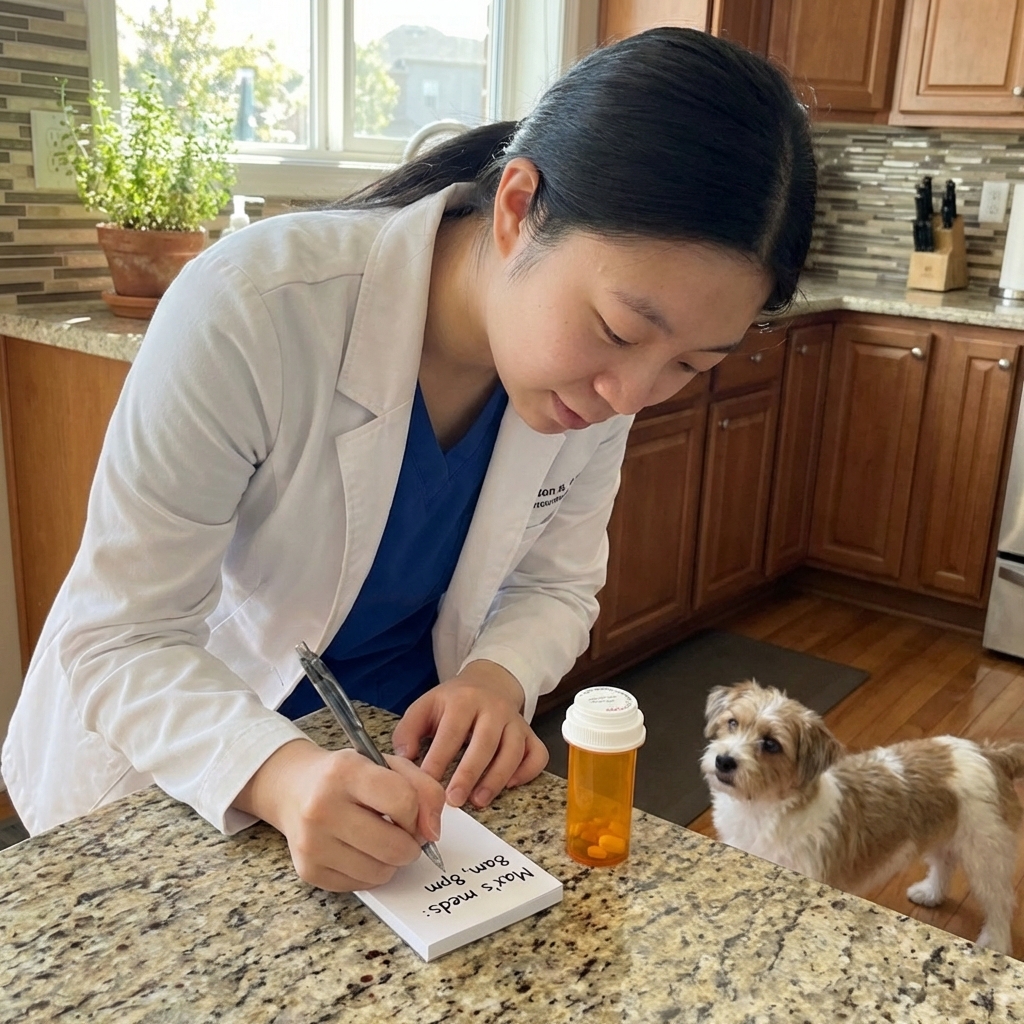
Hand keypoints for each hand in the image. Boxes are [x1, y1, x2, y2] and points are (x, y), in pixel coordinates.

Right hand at [233, 738, 445, 891]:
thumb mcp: (387, 765)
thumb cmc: (348, 776)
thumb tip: (432, 833)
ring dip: (391, 861)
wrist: (294, 789)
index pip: (403, 801)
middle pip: (394, 845)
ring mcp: (312, 843)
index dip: (417, 812)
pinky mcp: (308, 870)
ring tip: (380, 841)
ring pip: (380, 872)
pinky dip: (370, 873)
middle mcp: (323, 808)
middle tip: (402, 833)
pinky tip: (360, 851)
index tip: (411, 812)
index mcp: (345, 772)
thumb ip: (423, 789)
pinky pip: (360, 886)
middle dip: (410, 844)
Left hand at [391, 660, 548, 808]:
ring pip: (513, 751)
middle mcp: (493, 709)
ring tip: (478, 800)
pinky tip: (509, 785)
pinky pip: (537, 754)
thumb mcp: (426, 706)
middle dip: (469, 774)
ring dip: (496, 779)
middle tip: (454, 801)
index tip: (426, 785)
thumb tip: (403, 760)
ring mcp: (515, 721)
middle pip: (485, 742)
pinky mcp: (530, 734)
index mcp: (463, 700)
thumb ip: (408, 731)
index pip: (451, 732)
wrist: (489, 682)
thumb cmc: (453, 702)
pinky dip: (526, 772)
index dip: (438, 760)